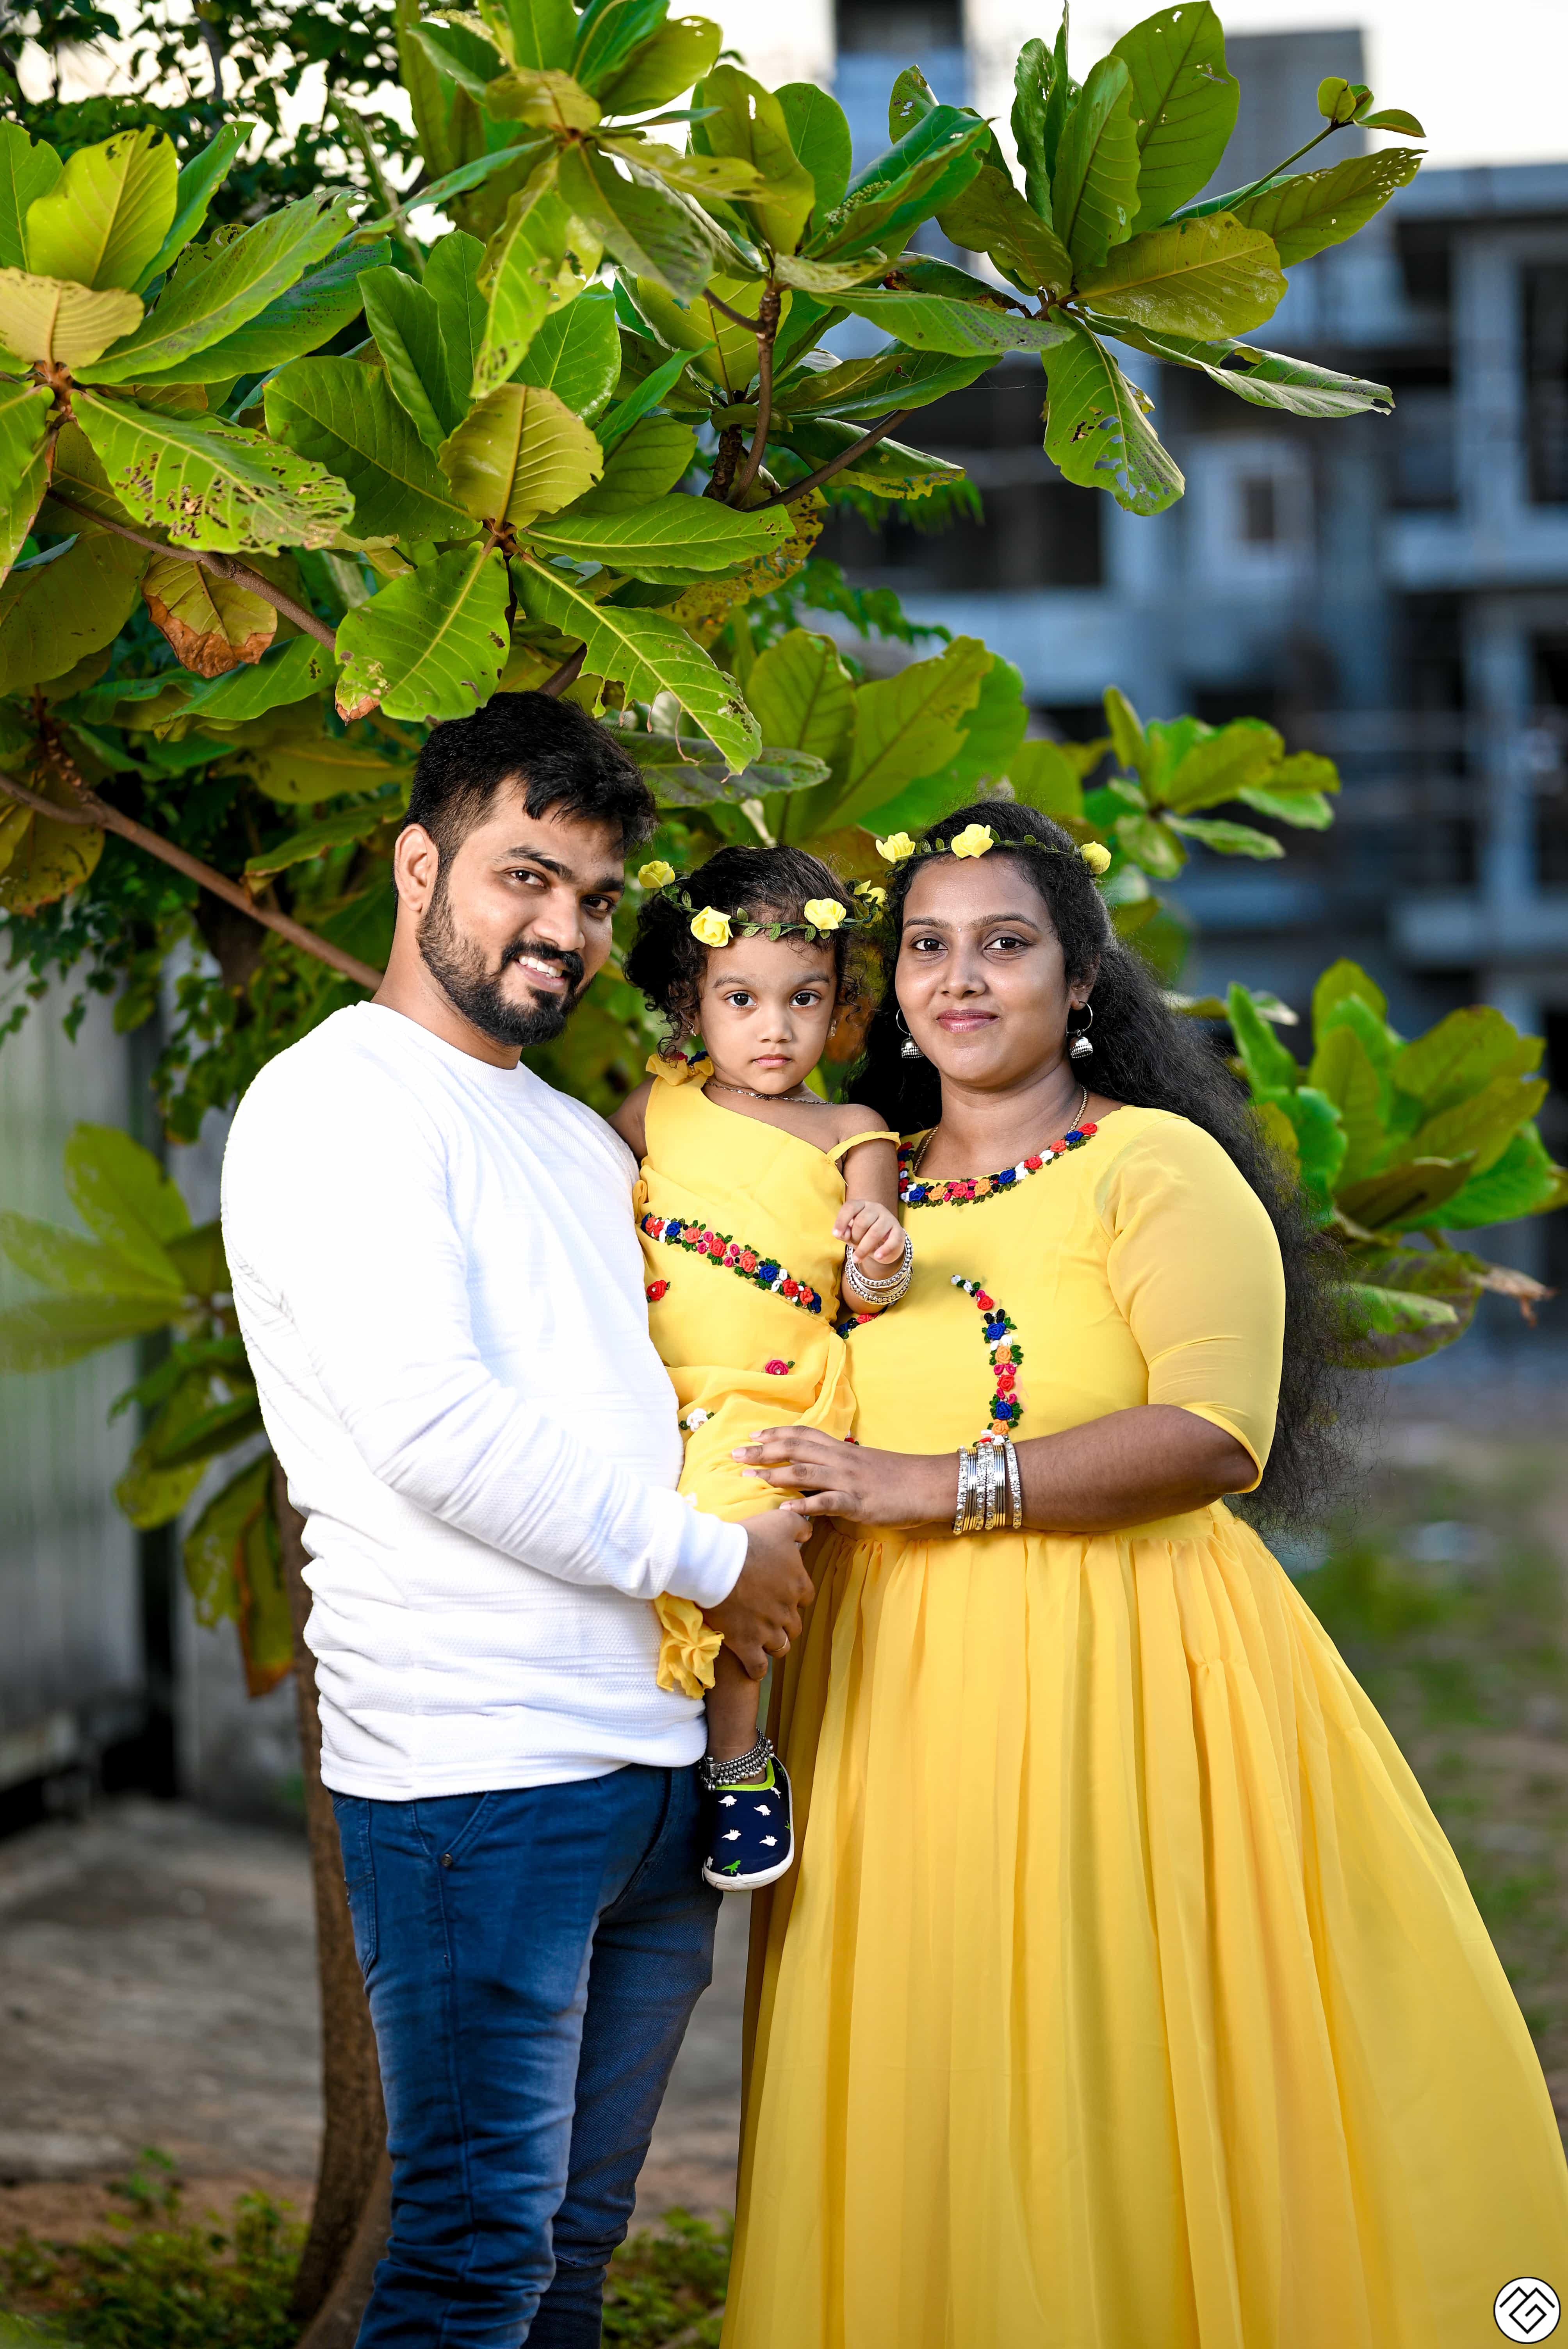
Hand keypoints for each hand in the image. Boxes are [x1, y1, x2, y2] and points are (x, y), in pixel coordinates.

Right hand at [702, 1508, 812, 1679]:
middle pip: (794, 1624)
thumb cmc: (748, 1540)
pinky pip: (757, 1667)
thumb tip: (810, 1532)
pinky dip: (756, 1668)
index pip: (806, 1596)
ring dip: (774, 1643)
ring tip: (762, 1639)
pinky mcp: (746, 1644)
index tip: (780, 1591)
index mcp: (797, 1584)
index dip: (794, 1595)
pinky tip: (752, 1663)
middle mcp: (786, 1611)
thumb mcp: (781, 1522)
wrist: (715, 1563)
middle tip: (768, 1615)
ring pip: (780, 1646)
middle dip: (784, 1621)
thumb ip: (800, 1526)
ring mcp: (767, 1630)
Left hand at [733, 1428, 952, 1527]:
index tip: (753, 1434)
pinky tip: (785, 1511)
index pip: (804, 1434)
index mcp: (843, 1449)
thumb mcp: (866, 1465)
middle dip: (764, 1451)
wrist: (930, 1484)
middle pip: (796, 1449)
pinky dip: (805, 1506)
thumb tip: (818, 1469)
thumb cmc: (900, 1477)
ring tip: (750, 1477)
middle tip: (736, 1455)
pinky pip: (827, 1503)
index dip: (777, 1433)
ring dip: (775, 1474)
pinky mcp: (859, 1503)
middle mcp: (842, 1460)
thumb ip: (841, 1465)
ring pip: (806, 1473)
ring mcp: (849, 1481)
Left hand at [834, 1199, 905, 1271]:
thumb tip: (842, 1234)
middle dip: (855, 1238)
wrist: (884, 1244)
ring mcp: (889, 1218)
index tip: (836, 1234)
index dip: (841, 1221)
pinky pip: (892, 1241)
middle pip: (862, 1222)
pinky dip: (884, 1250)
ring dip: (864, 1248)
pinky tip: (877, 1257)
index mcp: (862, 1205)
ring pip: (875, 1232)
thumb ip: (844, 1233)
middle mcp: (876, 1208)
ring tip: (857, 1259)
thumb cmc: (863, 1236)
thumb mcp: (850, 1234)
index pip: (850, 1207)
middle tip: (854, 1247)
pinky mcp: (899, 1231)